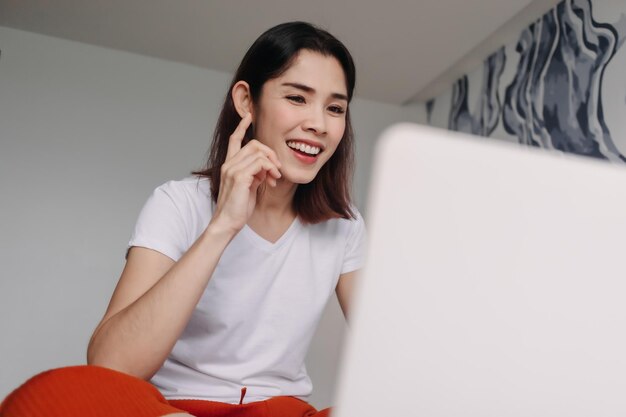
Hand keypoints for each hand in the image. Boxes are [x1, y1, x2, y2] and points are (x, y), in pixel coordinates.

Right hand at [210, 113, 281, 233]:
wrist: (227, 223)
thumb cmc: (238, 208)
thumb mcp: (249, 187)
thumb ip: (255, 175)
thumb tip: (265, 169)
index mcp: (229, 165)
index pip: (234, 139)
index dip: (241, 126)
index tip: (249, 116)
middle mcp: (229, 164)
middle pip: (253, 144)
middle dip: (270, 153)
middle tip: (277, 169)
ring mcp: (232, 170)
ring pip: (258, 152)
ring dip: (272, 163)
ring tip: (275, 177)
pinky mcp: (239, 177)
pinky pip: (259, 163)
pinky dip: (269, 169)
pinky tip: (272, 180)